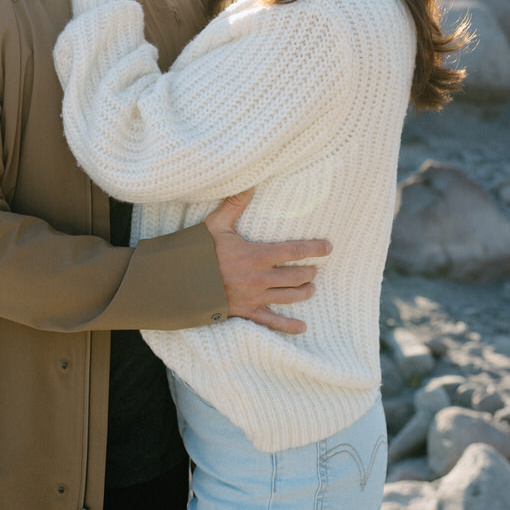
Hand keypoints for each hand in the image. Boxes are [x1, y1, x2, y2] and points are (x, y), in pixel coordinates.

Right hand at [205, 188, 331, 334]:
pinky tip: (301, 327)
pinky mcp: (246, 312)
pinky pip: (271, 322)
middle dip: (309, 272)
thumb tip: (249, 182)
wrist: (181, 281)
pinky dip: (288, 326)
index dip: (314, 249)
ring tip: (311, 288)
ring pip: (289, 297)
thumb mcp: (217, 224)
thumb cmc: (199, 250)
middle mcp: (260, 278)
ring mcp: (254, 297)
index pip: (294, 250)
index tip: (328, 247)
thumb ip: (235, 204)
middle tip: (315, 269)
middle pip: (296, 276)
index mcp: (257, 255)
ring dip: (304, 292)